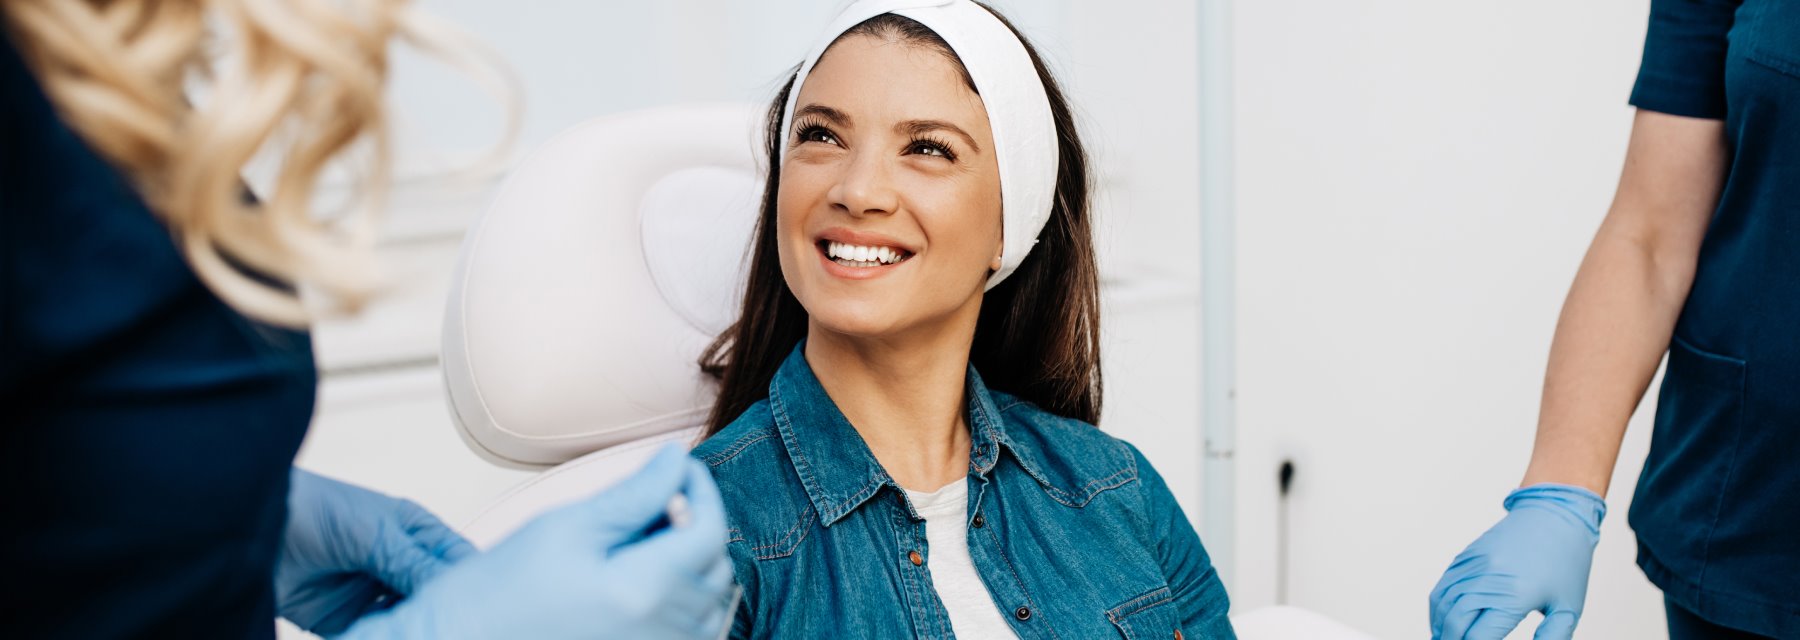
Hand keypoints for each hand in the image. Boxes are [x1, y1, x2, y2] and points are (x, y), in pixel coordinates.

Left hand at [276, 470, 474, 634]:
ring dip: (414, 629)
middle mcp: (401, 566)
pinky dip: (385, 638)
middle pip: (436, 599)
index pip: (459, 563)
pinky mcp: (347, 623)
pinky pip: (377, 637)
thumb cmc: (312, 509)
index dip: (471, 585)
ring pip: (409, 623)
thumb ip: (412, 563)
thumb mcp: (371, 533)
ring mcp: (374, 596)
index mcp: (417, 534)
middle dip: (443, 615)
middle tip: (447, 626)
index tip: (479, 608)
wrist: (247, 532)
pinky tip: (387, 636)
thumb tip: (450, 592)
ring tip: (419, 632)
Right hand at [339, 444, 734, 639]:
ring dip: (692, 564)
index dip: (702, 488)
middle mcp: (663, 632)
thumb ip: (634, 494)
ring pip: (711, 603)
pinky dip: (685, 602)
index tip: (678, 466)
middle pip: (716, 566)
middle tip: (650, 501)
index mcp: (645, 591)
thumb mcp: (565, 527)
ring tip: (642, 543)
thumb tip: (676, 459)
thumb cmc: (497, 592)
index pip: (711, 530)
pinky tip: (646, 583)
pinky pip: (693, 634)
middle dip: (696, 522)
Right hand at [1428, 483, 1606, 639]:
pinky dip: (1437, 608)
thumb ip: (1552, 638)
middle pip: (1455, 623)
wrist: (1555, 514)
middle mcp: (1488, 580)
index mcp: (1514, 597)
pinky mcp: (1465, 557)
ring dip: (1439, 628)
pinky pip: (1442, 587)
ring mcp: (1472, 566)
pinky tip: (1443, 620)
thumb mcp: (1568, 608)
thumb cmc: (1566, 561)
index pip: (1480, 636)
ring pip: (1443, 605)